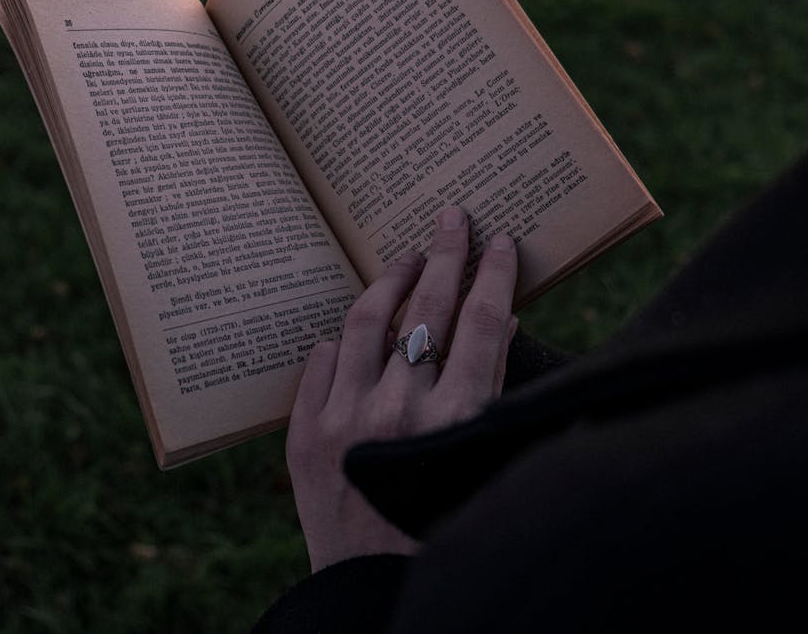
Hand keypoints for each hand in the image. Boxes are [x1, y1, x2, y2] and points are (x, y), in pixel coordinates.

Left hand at [286, 206, 518, 571]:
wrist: (371, 591)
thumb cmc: (441, 527)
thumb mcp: (482, 461)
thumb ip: (492, 391)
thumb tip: (503, 315)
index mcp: (458, 419)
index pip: (483, 322)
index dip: (494, 274)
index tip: (501, 242)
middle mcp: (401, 410)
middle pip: (427, 307)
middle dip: (446, 253)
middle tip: (454, 216)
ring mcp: (345, 418)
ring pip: (366, 320)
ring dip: (390, 279)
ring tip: (406, 257)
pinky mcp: (304, 435)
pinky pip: (321, 360)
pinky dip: (341, 338)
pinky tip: (353, 325)